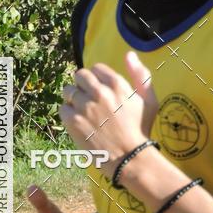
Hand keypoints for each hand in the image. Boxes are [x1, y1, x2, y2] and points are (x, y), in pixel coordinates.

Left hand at [59, 51, 158, 176]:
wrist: (130, 158)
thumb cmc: (141, 130)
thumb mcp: (149, 101)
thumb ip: (141, 75)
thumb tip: (129, 54)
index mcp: (117, 85)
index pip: (96, 69)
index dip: (97, 79)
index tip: (99, 91)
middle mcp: (100, 92)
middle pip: (79, 76)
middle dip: (82, 85)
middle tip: (88, 99)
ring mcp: (85, 107)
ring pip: (68, 91)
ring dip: (73, 99)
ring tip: (82, 111)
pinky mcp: (74, 122)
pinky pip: (63, 108)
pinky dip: (68, 114)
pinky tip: (79, 122)